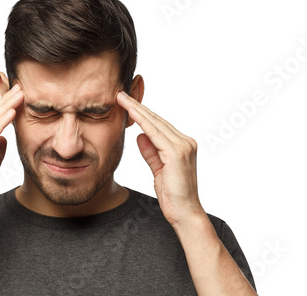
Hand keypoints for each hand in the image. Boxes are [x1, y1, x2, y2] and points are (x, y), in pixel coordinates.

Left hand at [117, 91, 204, 226]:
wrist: (185, 213)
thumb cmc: (173, 195)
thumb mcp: (158, 170)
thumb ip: (151, 152)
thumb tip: (140, 136)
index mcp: (182, 145)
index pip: (158, 124)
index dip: (142, 113)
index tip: (127, 102)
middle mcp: (186, 142)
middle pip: (157, 119)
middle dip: (137, 105)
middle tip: (121, 93)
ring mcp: (183, 146)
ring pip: (155, 123)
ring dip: (137, 109)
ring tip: (122, 98)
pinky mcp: (177, 154)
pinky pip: (155, 134)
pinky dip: (143, 122)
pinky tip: (131, 114)